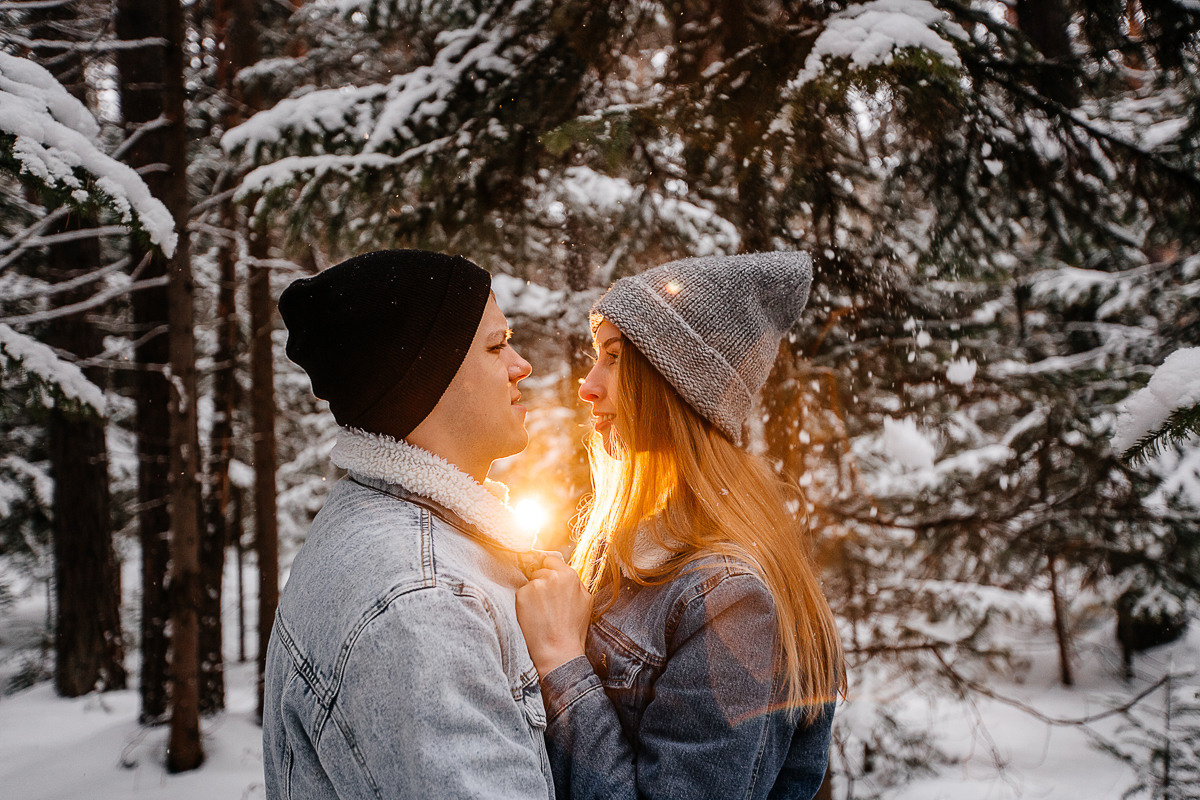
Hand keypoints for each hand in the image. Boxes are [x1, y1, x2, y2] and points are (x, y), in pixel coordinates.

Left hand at [515, 551, 592, 678]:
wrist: (557, 649)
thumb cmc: (573, 629)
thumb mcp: (586, 601)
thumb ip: (576, 583)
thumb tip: (566, 573)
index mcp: (569, 575)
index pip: (552, 560)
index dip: (550, 570)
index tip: (550, 582)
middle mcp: (552, 576)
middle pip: (540, 570)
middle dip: (542, 582)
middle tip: (547, 603)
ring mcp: (535, 585)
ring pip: (530, 582)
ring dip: (534, 593)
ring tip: (542, 612)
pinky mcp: (522, 595)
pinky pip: (522, 593)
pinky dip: (525, 603)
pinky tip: (534, 615)